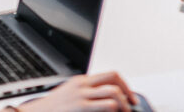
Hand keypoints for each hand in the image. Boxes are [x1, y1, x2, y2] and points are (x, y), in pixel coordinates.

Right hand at [19, 72, 136, 111]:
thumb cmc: (50, 110)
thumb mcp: (68, 96)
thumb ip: (84, 94)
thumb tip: (101, 100)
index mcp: (81, 81)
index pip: (109, 75)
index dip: (124, 84)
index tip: (129, 96)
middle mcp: (83, 85)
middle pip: (114, 78)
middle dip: (128, 91)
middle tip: (133, 103)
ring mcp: (82, 96)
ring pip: (114, 92)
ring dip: (124, 103)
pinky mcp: (81, 108)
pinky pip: (107, 106)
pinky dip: (115, 110)